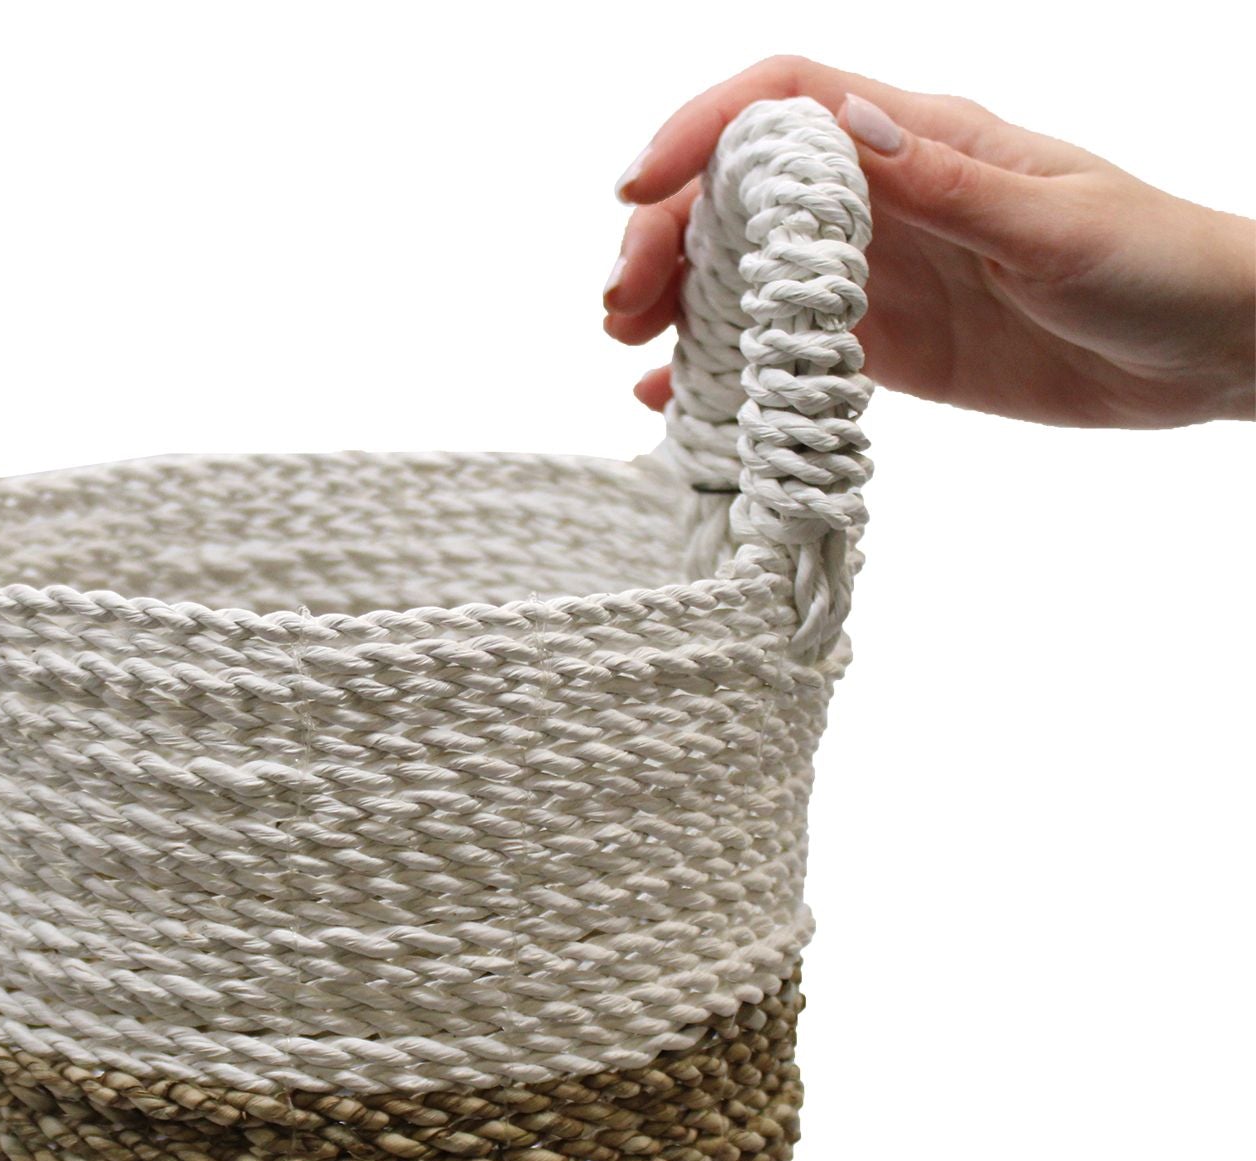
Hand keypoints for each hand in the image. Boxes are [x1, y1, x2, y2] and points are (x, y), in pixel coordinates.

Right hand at [604, 58, 1255, 427]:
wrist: (1209, 349)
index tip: (635, 190)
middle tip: (617, 307)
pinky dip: (728, 369)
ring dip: (682, 302)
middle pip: (742, 196)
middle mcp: (886, 200)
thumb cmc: (1155, 264)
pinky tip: (680, 400)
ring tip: (629, 349)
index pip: (784, 106)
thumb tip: (845, 126)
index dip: (699, 133)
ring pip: (751, 272)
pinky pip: (788, 350)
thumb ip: (948, 185)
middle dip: (666, 237)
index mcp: (922, 141)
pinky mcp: (889, 346)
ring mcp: (881, 275)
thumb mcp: (1056, 223)